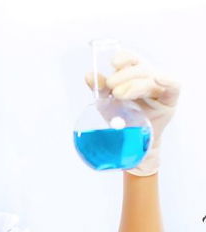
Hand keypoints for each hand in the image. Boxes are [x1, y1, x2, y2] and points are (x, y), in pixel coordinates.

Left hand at [84, 50, 180, 175]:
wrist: (130, 143)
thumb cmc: (120, 120)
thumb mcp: (106, 103)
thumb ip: (100, 89)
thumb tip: (88, 75)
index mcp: (133, 75)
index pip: (131, 59)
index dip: (124, 57)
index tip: (114, 63)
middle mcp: (148, 78)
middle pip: (140, 68)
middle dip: (124, 76)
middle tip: (111, 87)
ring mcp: (160, 88)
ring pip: (152, 77)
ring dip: (135, 84)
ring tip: (119, 95)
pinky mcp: (170, 100)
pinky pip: (174, 86)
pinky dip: (167, 81)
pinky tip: (159, 79)